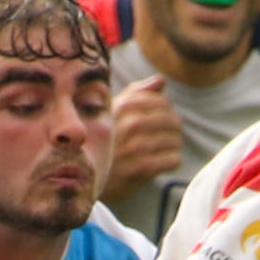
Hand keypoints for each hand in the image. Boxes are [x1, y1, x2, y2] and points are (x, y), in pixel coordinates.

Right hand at [102, 75, 184, 202]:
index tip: (162, 120)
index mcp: (123, 106)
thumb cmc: (103, 143)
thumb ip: (135, 93)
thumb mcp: (111, 113)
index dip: (167, 111)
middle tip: (170, 137)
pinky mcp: (142, 168)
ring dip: (174, 146)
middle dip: (174, 129)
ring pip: (174, 140)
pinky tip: (164, 163)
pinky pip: (173, 159)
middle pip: (171, 120)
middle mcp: (130, 124)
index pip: (161, 102)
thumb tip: (161, 80)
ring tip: (166, 150)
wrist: (85, 180)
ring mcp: (136, 146)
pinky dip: (172, 162)